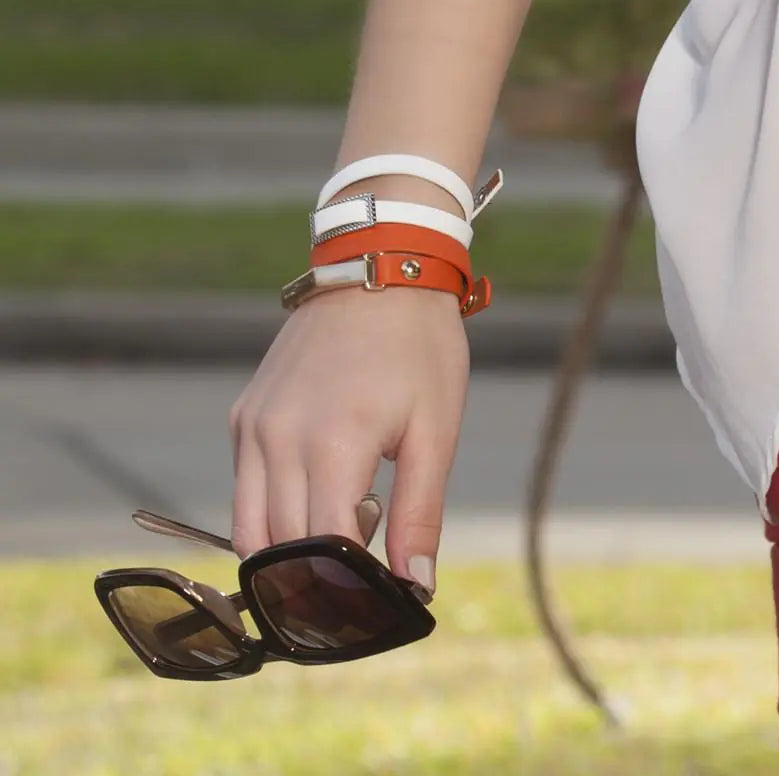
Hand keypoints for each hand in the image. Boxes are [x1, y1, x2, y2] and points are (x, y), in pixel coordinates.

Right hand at [228, 286, 469, 594]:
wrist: (378, 272)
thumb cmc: (419, 348)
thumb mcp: (435, 429)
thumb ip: (421, 511)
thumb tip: (416, 584)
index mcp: (333, 443)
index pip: (325, 551)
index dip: (349, 590)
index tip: (377, 604)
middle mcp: (278, 438)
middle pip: (281, 548)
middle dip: (319, 579)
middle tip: (363, 578)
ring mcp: (254, 425)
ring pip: (249, 527)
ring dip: (288, 553)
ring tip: (341, 539)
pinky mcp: (244, 414)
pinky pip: (245, 488)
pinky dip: (272, 514)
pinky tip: (319, 498)